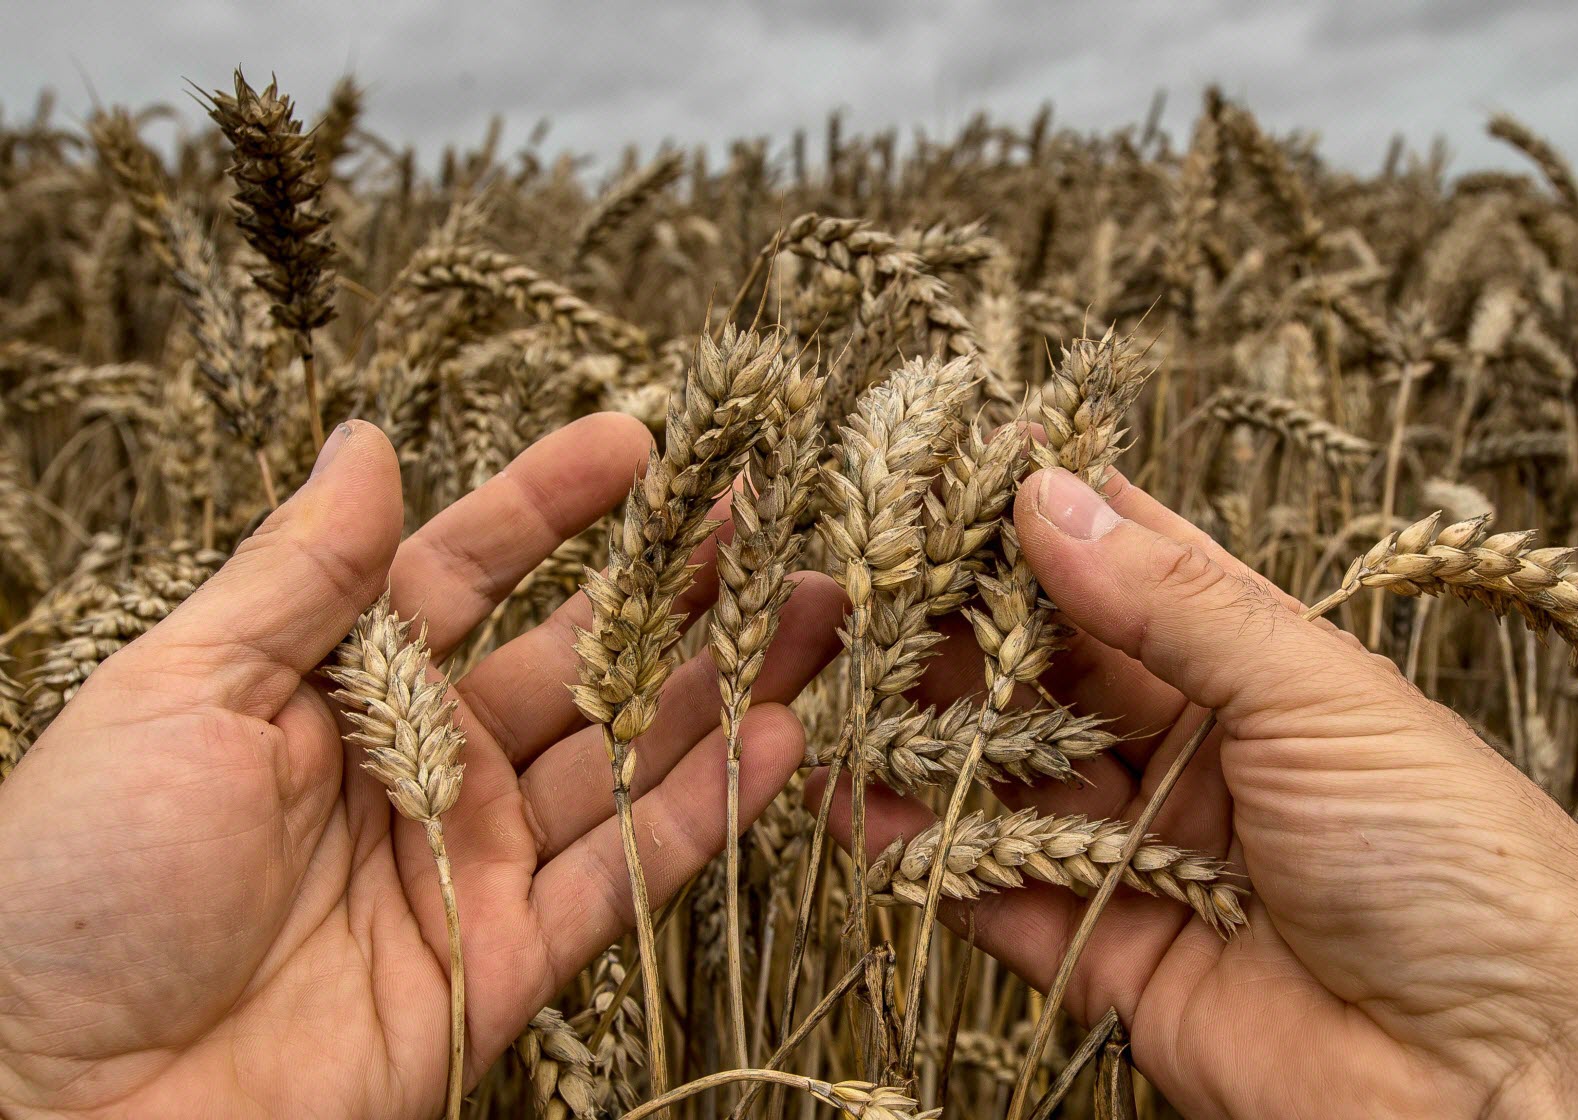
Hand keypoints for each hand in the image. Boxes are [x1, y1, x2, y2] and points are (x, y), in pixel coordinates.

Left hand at [0, 416, 841, 1119]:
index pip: (464, 572)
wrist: (54, 1106)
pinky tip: (778, 739)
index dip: (551, 506)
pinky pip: (622, 875)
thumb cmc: (77, 879)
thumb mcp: (177, 690)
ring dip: (723, 688)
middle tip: (775, 526)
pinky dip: (704, 811)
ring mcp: (468, 865)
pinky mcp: (503, 965)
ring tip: (819, 614)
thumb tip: (367, 439)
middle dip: (675, 593)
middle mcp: (416, 768)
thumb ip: (299, 574)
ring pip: (622, 760)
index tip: (640, 442)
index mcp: (333, 689)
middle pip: (573, 662)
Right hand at [822, 466, 1577, 1117]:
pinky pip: (994, 895)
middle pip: (1041, 679)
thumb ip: (1172, 601)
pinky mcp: (1105, 958)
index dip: (1032, 525)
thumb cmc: (1450, 853)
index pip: (1119, 574)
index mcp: (1249, 671)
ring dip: (917, 740)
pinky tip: (849, 808)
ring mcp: (1140, 855)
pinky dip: (922, 855)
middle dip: (949, 633)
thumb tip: (1046, 494)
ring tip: (821, 688)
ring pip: (1003, 782)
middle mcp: (1185, 754)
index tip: (938, 478)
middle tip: (848, 584)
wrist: (1503, 1076)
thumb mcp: (1317, 692)